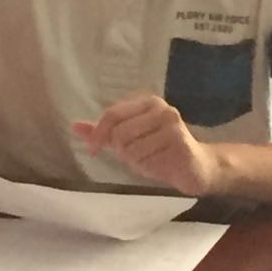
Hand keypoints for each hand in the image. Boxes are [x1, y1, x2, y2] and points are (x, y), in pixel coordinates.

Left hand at [73, 94, 217, 196]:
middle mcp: (160, 108)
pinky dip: (148, 168)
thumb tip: (74, 126)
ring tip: (151, 159)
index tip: (93, 151)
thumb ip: (103, 133)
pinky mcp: (179, 143)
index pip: (112, 115)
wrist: (197, 166)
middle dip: (122, 152)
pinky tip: (161, 165)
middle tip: (137, 156)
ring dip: (136, 162)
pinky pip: (147, 160)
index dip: (98, 134)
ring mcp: (171, 125)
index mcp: (146, 102)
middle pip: (119, 134)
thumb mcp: (128, 140)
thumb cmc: (159, 150)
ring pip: (131, 149)